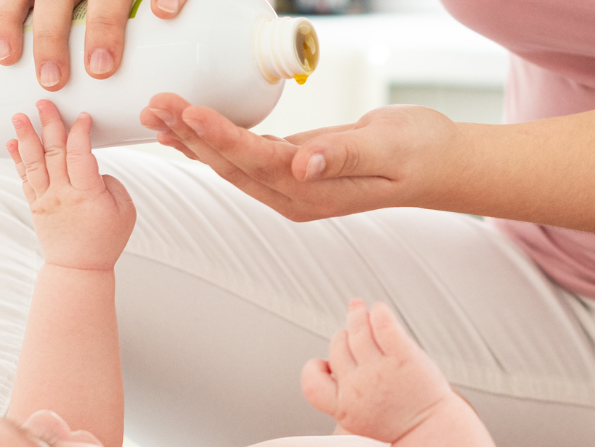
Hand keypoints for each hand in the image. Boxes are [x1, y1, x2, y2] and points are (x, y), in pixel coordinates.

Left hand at [0, 0, 187, 90]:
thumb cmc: (101, 11)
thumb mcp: (80, 15)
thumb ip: (74, 43)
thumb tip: (68, 107)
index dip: (7, 25)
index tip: (7, 59)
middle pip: (55, 1)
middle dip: (49, 39)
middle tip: (53, 80)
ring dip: (101, 28)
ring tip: (101, 67)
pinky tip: (163, 13)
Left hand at [8, 101, 135, 270]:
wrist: (78, 268)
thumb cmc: (105, 241)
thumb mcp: (125, 212)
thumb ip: (112, 184)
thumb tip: (94, 168)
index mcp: (87, 195)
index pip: (80, 154)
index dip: (80, 132)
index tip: (82, 117)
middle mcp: (62, 194)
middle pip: (53, 152)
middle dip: (48, 124)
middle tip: (43, 102)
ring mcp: (46, 199)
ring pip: (33, 162)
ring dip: (26, 137)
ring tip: (18, 116)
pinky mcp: (36, 205)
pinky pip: (24, 178)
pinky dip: (18, 159)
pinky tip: (12, 142)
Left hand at [140, 93, 457, 220]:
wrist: (440, 164)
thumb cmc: (420, 152)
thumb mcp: (388, 148)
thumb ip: (344, 155)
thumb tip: (304, 165)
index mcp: (313, 191)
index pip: (256, 162)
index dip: (220, 138)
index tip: (189, 112)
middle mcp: (294, 195)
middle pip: (231, 165)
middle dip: (190, 135)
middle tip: (155, 104)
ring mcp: (291, 186)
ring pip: (231, 163)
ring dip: (193, 138)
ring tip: (157, 112)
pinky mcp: (292, 171)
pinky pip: (244, 156)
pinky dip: (214, 140)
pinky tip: (188, 126)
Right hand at [302, 300, 454, 442]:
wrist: (431, 430)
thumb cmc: (397, 422)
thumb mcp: (358, 418)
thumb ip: (341, 392)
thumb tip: (331, 357)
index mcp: (343, 406)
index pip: (311, 380)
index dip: (314, 368)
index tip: (326, 364)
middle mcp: (358, 387)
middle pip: (338, 346)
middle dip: (343, 336)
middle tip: (354, 332)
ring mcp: (380, 372)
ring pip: (357, 329)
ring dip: (356, 314)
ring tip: (359, 308)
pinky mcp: (403, 358)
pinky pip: (384, 325)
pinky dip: (379, 312)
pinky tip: (379, 310)